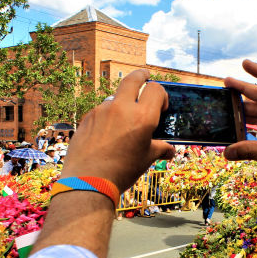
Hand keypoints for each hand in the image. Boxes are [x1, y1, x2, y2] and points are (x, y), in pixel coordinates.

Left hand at [61, 69, 174, 191]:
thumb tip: (169, 150)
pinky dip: (108, 116)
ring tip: (124, 120)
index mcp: (142, 117)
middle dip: (141, 76)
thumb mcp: (146, 159)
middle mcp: (122, 108)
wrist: (88, 181)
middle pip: (133, 79)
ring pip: (115, 97)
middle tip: (145, 76)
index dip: (161, 95)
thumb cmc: (122, 171)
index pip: (155, 90)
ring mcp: (102, 111)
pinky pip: (101, 111)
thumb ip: (159, 149)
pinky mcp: (87, 118)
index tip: (161, 106)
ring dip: (122, 102)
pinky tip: (107, 133)